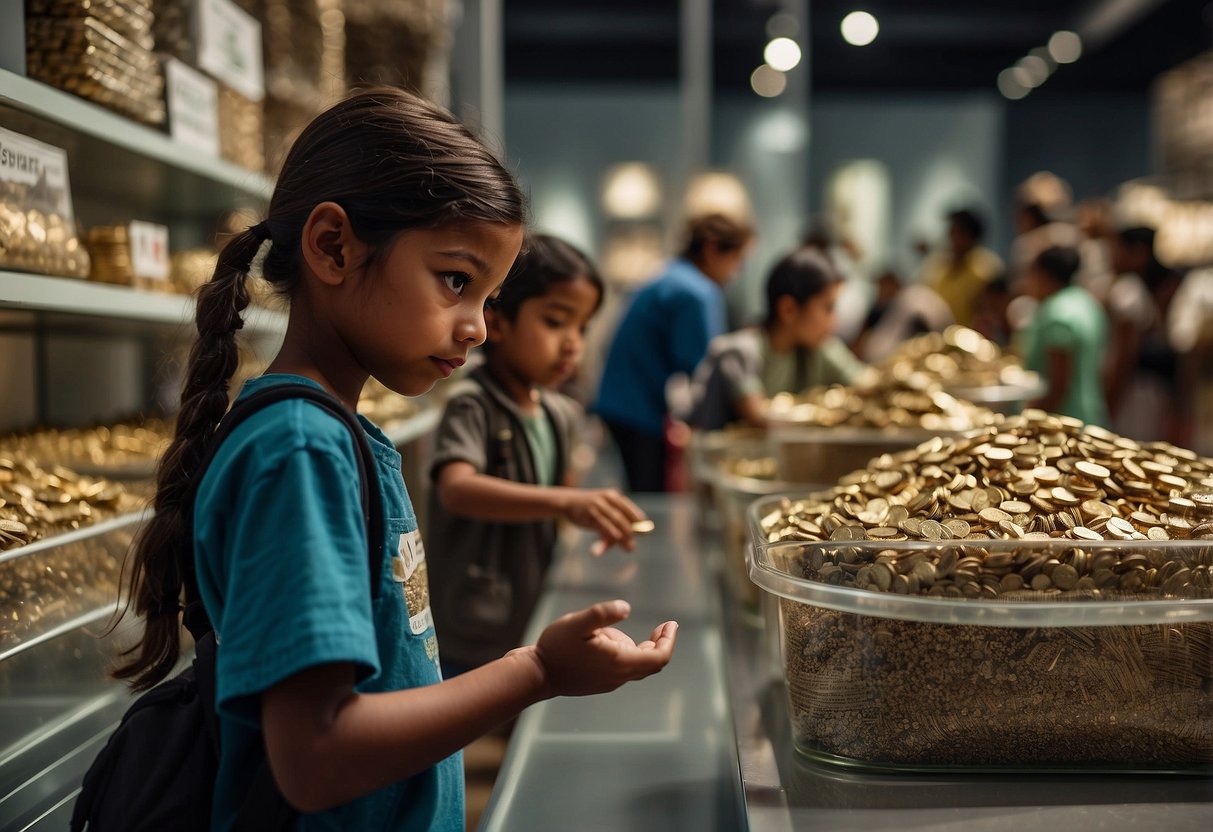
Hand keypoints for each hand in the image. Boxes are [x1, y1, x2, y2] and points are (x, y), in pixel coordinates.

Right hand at [528, 600, 676, 697]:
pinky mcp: (601, 682)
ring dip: (642, 647)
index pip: (659, 658)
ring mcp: (610, 681)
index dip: (669, 641)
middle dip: (661, 643)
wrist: (537, 675)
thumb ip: (603, 613)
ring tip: (620, 629)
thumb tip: (626, 608)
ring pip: (638, 666)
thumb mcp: (578, 622)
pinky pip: (624, 669)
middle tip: (665, 625)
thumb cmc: (556, 647)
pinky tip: (611, 640)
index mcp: (620, 662)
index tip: (671, 624)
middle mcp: (619, 676)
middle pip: (652, 664)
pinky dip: (630, 654)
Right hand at [562, 488, 645, 554]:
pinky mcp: (590, 514)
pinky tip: (616, 540)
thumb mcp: (602, 513)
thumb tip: (629, 543)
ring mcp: (598, 506)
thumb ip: (614, 526)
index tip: (647, 532)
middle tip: (634, 546)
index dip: (639, 521)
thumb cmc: (589, 510)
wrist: (568, 502)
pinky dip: (610, 533)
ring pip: (615, 522)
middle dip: (631, 532)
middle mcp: (608, 499)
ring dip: (623, 537)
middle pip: (623, 518)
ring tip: (629, 548)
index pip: (630, 510)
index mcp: (614, 496)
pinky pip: (603, 526)